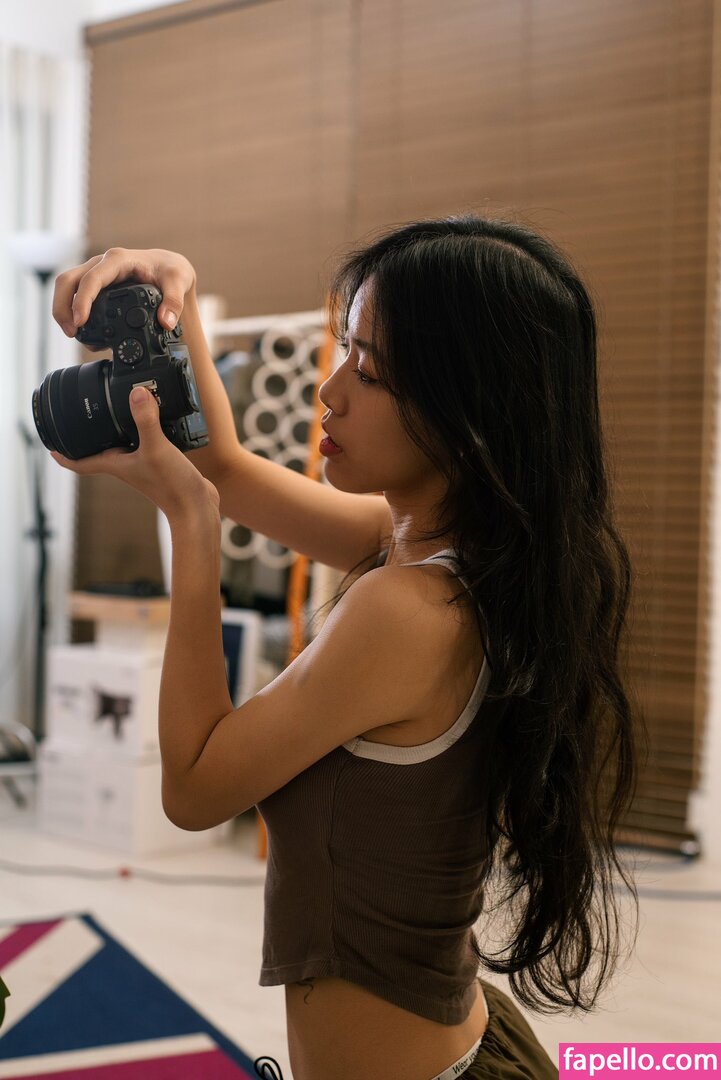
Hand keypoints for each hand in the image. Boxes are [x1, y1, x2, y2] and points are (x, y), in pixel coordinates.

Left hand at [50, 386, 219, 525]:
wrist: (196, 508)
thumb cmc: (171, 486)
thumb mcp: (156, 448)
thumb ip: (145, 420)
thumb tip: (136, 392)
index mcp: (115, 463)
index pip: (79, 461)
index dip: (62, 454)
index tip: (49, 446)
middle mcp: (126, 465)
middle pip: (99, 449)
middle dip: (89, 434)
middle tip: (82, 415)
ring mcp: (143, 464)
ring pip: (122, 445)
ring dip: (117, 429)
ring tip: (116, 409)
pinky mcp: (160, 463)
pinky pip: (146, 444)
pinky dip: (144, 431)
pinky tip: (155, 419)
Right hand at [52, 247, 195, 336]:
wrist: (167, 268)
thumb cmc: (170, 271)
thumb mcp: (178, 281)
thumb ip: (174, 302)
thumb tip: (166, 322)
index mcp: (118, 260)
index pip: (92, 279)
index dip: (82, 300)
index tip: (81, 321)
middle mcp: (101, 264)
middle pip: (68, 280)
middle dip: (63, 306)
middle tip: (71, 332)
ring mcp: (95, 274)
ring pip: (67, 287)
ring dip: (63, 311)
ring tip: (73, 334)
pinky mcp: (94, 285)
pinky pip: (74, 295)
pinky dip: (72, 312)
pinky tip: (82, 332)